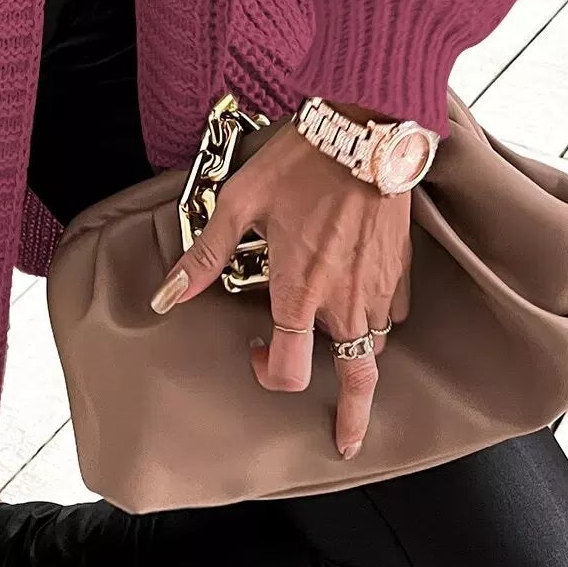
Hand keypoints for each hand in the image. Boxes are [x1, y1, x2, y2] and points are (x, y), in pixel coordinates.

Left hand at [150, 104, 412, 458]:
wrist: (364, 129)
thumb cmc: (299, 161)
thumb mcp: (240, 202)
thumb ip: (205, 256)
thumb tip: (166, 298)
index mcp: (299, 292)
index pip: (290, 369)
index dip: (268, 373)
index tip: (257, 355)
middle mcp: (343, 302)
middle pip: (357, 380)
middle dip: (351, 414)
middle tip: (345, 437)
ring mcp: (379, 286)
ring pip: (375, 345)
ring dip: (358, 356)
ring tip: (344, 354)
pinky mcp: (401, 266)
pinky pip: (395, 310)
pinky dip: (381, 317)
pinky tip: (366, 303)